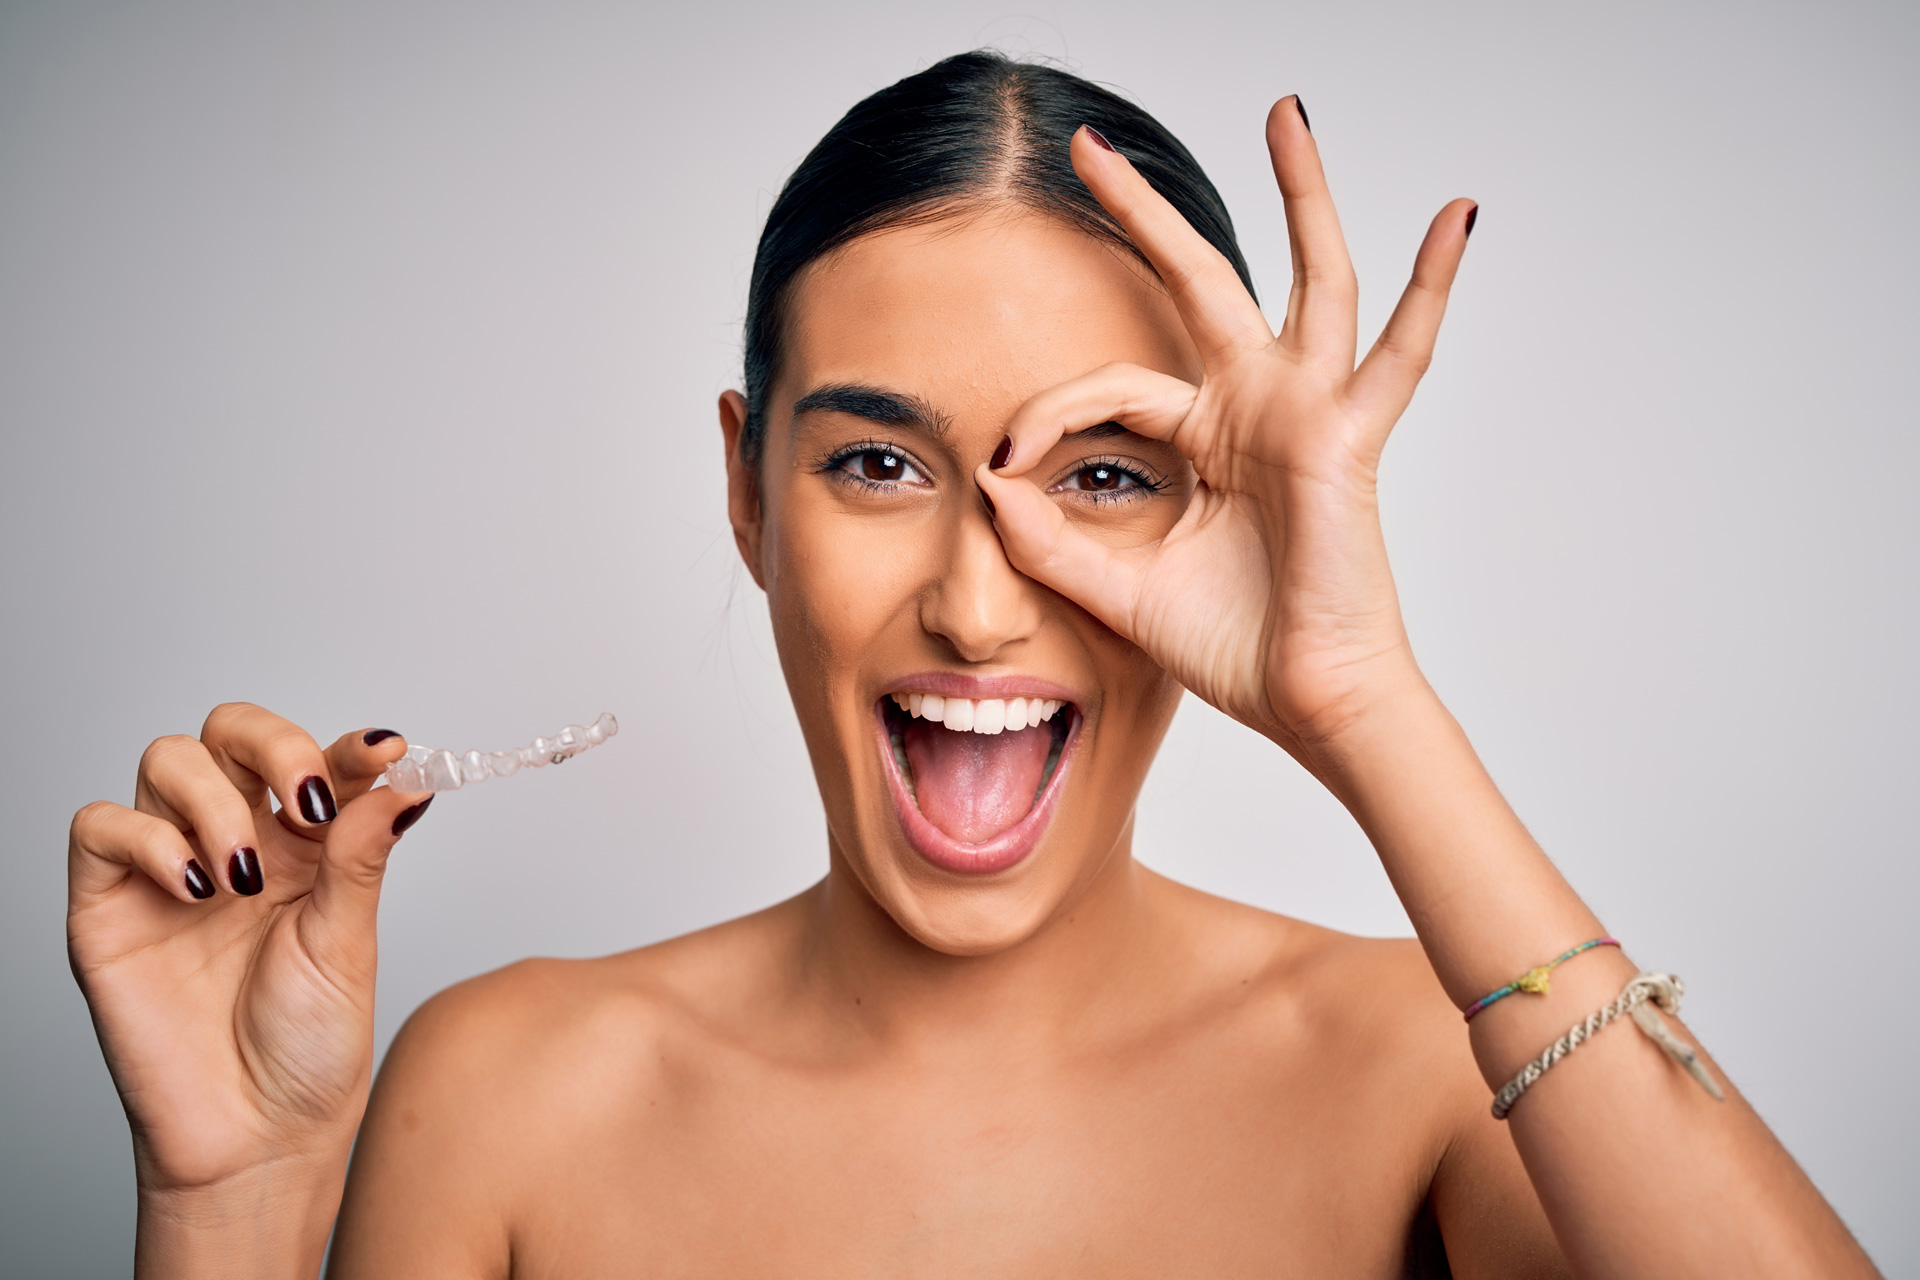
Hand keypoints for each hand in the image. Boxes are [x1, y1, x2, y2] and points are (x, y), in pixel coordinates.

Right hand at [67, 705, 428, 1206]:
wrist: (256, 1136)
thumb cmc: (308, 1047)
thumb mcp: (348, 943)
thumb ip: (361, 856)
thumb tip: (406, 780)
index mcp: (304, 845)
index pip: (317, 761)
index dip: (348, 746)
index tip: (385, 751)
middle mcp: (236, 841)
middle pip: (231, 732)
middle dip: (272, 744)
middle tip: (307, 802)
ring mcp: (168, 867)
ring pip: (167, 761)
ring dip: (212, 799)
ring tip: (242, 877)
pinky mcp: (107, 906)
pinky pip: (100, 827)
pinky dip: (147, 839)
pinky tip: (194, 887)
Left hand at [977, 100, 1473, 762]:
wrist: (1304, 701)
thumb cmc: (1234, 647)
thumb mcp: (1118, 587)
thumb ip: (1050, 540)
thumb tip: (987, 486)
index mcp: (1206, 439)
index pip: (1114, 387)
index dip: (1050, 412)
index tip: (1002, 461)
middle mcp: (1257, 408)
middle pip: (1200, 283)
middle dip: (1144, 216)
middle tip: (1090, 149)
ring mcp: (1308, 411)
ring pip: (1311, 278)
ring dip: (1300, 194)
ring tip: (1286, 114)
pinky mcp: (1348, 436)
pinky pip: (1402, 350)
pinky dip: (1433, 283)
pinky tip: (1460, 215)